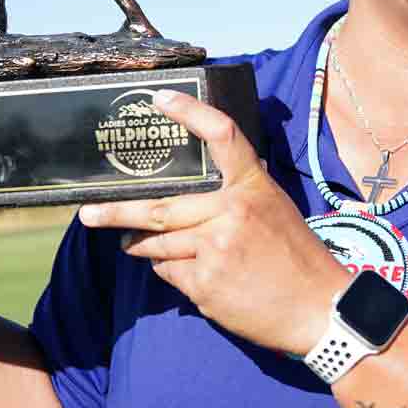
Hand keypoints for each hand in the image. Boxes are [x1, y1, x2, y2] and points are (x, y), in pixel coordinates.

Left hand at [77, 89, 345, 355]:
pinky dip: (170, 271)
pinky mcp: (206, 284)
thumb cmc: (296, 258)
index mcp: (253, 187)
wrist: (318, 309)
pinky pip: (170, 272)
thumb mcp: (275, 209)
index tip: (160, 99)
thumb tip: (201, 184)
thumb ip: (240, 193)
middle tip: (89, 212)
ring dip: (139, 244)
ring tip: (128, 242)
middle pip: (159, 207)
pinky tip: (186, 273)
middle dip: (117, 211)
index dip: (189, 112)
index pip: (221, 135)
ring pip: (158, 243)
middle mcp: (231, 212)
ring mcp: (216, 248)